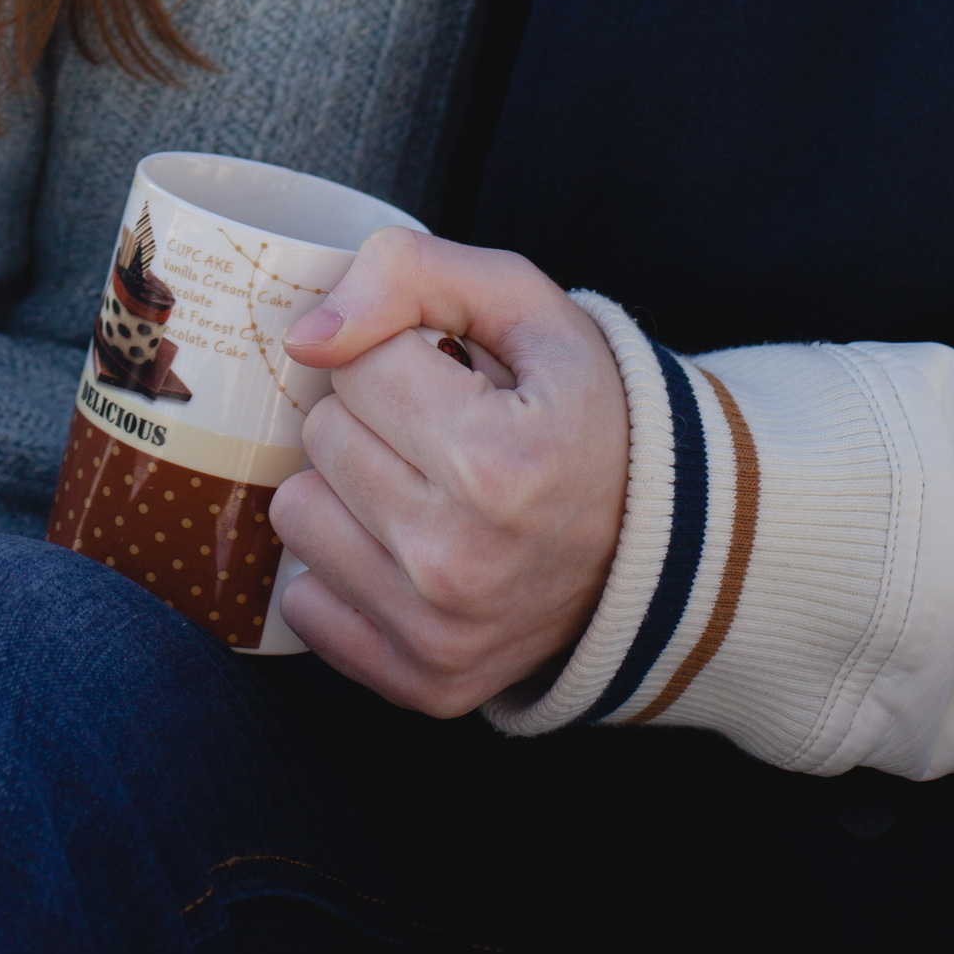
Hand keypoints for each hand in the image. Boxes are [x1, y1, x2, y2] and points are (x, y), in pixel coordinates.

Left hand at [266, 230, 629, 714]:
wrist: (655, 537)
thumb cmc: (578, 406)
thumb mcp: (520, 299)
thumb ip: (407, 271)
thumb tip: (306, 337)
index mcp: (494, 463)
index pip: (356, 366)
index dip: (399, 353)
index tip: (453, 377)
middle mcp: (460, 562)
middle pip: (322, 437)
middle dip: (372, 416)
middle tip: (440, 431)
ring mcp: (439, 634)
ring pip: (299, 512)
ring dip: (348, 488)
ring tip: (422, 486)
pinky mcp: (424, 682)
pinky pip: (305, 601)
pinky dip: (343, 566)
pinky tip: (405, 547)